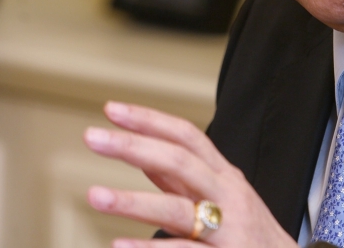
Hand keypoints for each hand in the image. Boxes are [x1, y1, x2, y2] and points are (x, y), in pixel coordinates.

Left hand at [84, 101, 299, 247]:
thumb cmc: (250, 235)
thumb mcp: (223, 198)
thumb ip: (181, 181)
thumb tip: (144, 159)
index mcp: (224, 176)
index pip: (186, 137)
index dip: (150, 120)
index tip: (113, 110)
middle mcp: (227, 196)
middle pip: (180, 162)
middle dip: (134, 146)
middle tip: (93, 137)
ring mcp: (227, 229)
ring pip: (177, 209)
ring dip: (132, 201)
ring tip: (95, 196)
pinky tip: (119, 245)